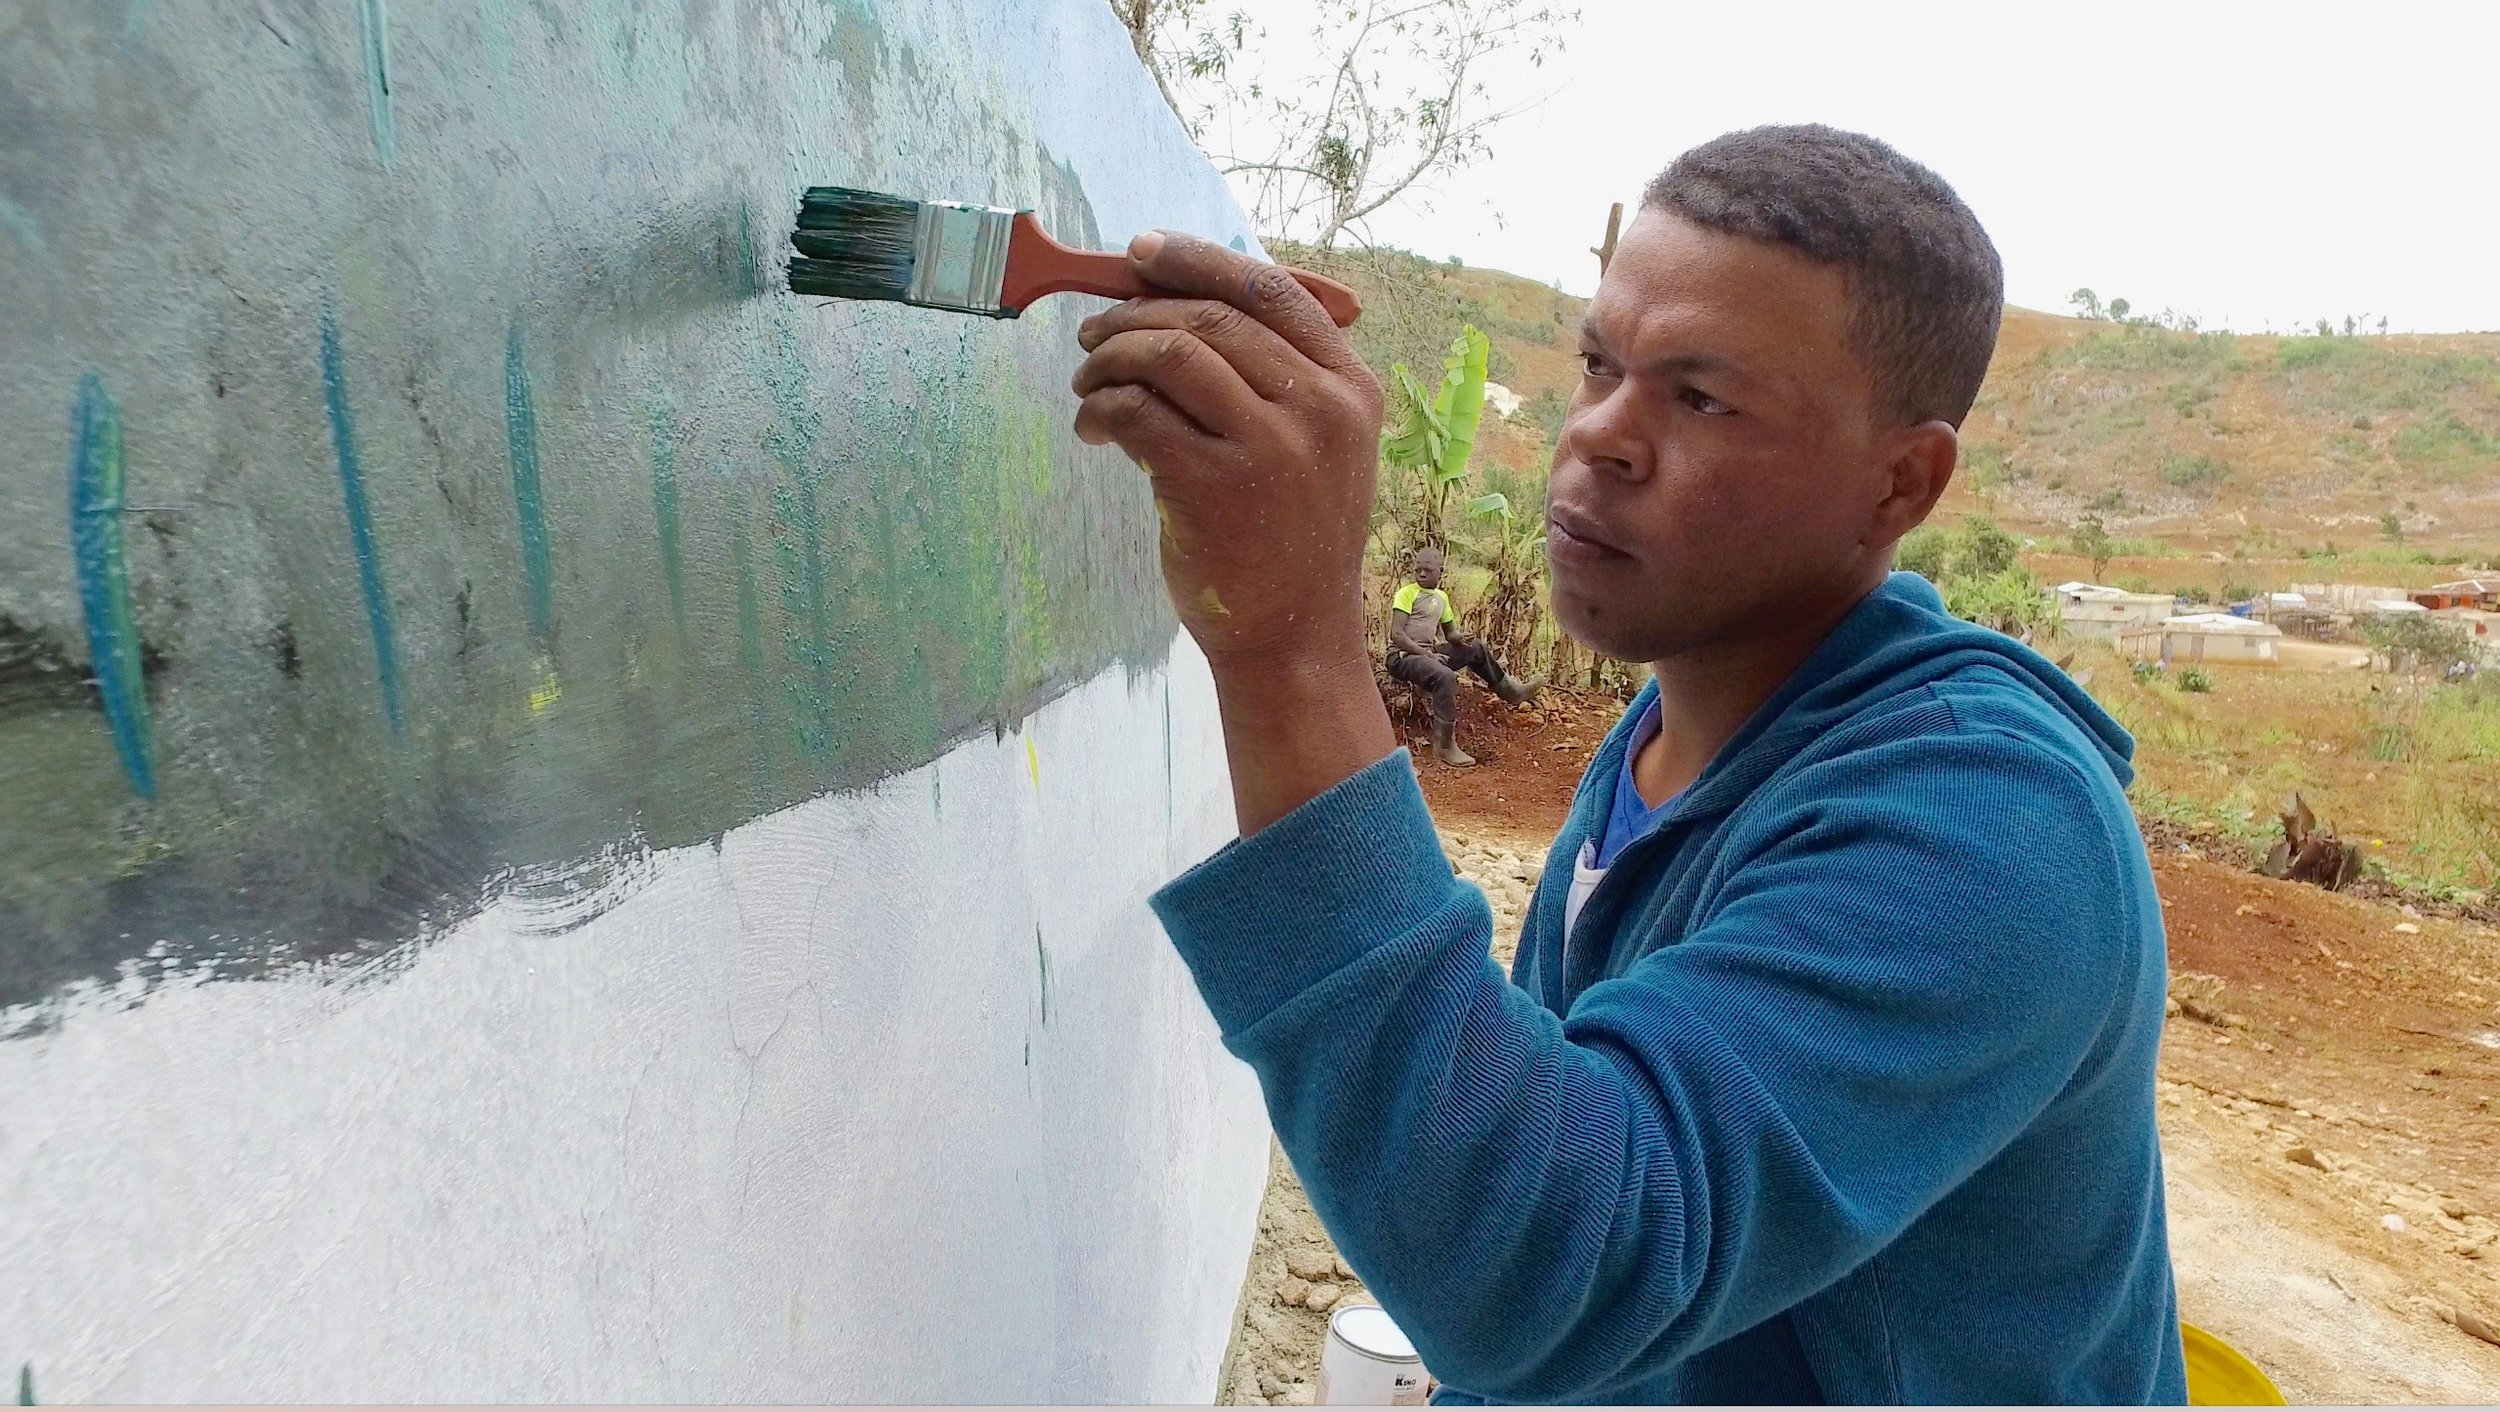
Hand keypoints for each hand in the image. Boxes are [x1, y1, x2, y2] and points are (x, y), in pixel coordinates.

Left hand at [1070, 232, 1395, 833]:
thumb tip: (1174, 305)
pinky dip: (1102, 409)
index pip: (1273, 290)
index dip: (1198, 260)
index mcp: (1350, 387)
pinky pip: (1140, 414)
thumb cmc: (1290, 540)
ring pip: (1171, 355)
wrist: (1293, 640)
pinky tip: (1092, 426)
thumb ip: (1272, 379)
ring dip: (1111, 357)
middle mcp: (1320, 409)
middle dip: (1136, 312)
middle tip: (1093, 333)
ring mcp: (1272, 448)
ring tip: (1086, 382)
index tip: (1141, 253)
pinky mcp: (1215, 488)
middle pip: (1212, 317)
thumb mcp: (1316, 449)